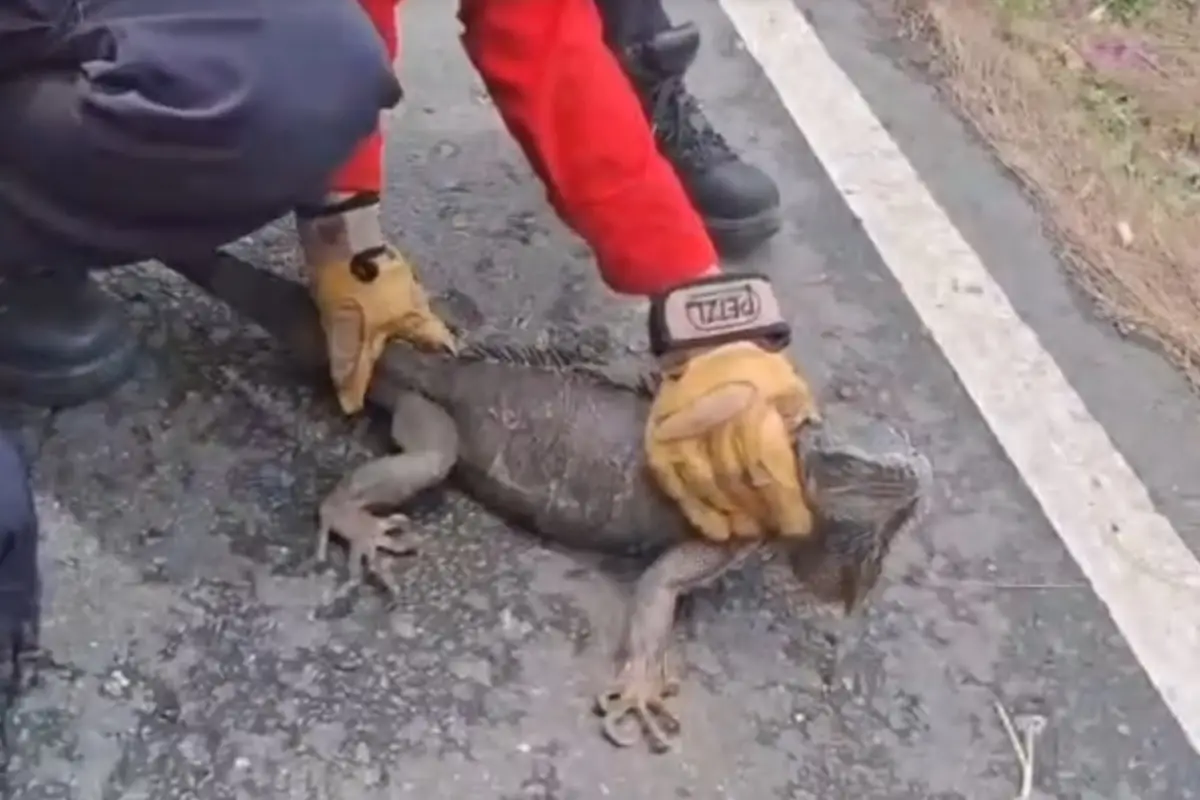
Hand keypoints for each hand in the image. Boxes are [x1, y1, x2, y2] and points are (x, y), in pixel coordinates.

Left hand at [307, 243, 456, 413]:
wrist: (338, 226)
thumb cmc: (352, 283)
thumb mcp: (348, 332)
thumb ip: (352, 368)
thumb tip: (352, 406)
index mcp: (416, 314)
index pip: (441, 343)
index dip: (440, 360)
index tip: (433, 377)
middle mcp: (417, 294)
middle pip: (423, 324)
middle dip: (414, 342)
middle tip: (400, 361)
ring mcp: (401, 274)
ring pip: (405, 306)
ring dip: (395, 322)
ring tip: (379, 338)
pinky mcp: (381, 260)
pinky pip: (387, 291)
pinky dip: (379, 304)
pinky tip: (364, 310)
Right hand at [643, 274, 817, 541]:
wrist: (706, 337)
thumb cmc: (758, 369)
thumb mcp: (790, 388)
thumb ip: (797, 428)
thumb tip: (812, 477)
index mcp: (752, 405)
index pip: (768, 464)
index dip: (784, 501)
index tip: (799, 526)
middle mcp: (714, 420)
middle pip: (738, 480)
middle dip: (760, 512)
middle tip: (775, 531)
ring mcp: (683, 433)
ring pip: (708, 486)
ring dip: (730, 515)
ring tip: (749, 532)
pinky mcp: (660, 441)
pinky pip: (676, 484)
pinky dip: (696, 511)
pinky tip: (715, 530)